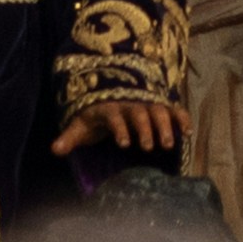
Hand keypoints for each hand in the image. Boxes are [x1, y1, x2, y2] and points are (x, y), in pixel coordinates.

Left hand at [57, 94, 186, 155]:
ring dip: (164, 126)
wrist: (111, 91)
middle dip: (145, 129)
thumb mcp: (81, 124)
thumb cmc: (96, 114)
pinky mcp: (159, 104)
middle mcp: (130, 103)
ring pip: (158, 110)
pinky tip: (187, 132)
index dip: (119, 128)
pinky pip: (173, 109)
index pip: (114, 116)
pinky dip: (181, 118)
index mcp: (109, 107)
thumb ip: (70, 137)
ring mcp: (146, 102)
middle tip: (150, 147)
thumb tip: (54, 150)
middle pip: (139, 113)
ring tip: (169, 144)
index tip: (124, 144)